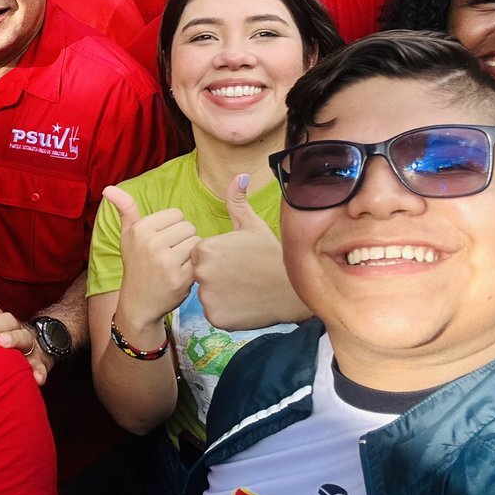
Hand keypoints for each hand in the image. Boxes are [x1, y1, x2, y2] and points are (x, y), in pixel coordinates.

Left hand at [0, 301, 51, 385]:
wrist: (35, 351)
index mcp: (0, 320)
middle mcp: (15, 328)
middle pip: (6, 319)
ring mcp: (29, 345)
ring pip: (24, 338)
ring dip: (13, 339)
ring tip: (2, 343)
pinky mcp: (40, 362)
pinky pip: (41, 366)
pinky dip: (39, 371)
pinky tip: (36, 378)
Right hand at [103, 185, 198, 331]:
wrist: (138, 303)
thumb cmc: (136, 265)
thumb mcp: (127, 236)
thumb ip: (125, 209)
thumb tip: (108, 188)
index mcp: (140, 229)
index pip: (177, 214)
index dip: (173, 228)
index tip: (163, 241)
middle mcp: (151, 243)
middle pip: (189, 227)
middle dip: (184, 240)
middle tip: (171, 255)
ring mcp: (165, 261)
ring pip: (197, 243)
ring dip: (191, 254)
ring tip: (177, 264)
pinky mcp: (179, 278)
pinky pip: (199, 261)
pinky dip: (195, 268)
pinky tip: (182, 275)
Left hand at [192, 175, 308, 329]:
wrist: (294, 289)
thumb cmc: (272, 254)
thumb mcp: (253, 225)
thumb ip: (236, 201)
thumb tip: (238, 176)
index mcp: (205, 248)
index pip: (200, 256)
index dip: (219, 259)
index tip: (237, 262)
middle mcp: (200, 272)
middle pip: (201, 275)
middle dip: (217, 277)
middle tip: (242, 276)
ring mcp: (207, 297)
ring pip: (207, 295)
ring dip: (220, 295)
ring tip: (244, 289)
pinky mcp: (215, 318)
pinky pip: (214, 314)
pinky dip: (226, 312)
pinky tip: (244, 304)